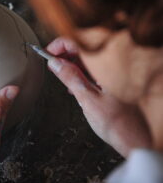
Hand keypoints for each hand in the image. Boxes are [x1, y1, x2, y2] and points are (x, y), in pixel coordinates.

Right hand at [46, 37, 151, 156]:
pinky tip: (74, 87)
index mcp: (106, 65)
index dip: (59, 46)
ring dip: (70, 67)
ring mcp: (111, 72)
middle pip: (81, 49)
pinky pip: (92, 70)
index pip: (78, 41)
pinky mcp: (111, 81)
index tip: (47, 54)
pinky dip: (80, 75)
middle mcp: (110, 65)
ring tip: (62, 79)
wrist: (135, 140)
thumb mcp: (87, 99)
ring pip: (85, 60)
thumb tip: (55, 63)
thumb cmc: (117, 123)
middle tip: (52, 67)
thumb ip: (70, 78)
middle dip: (63, 56)